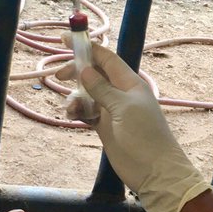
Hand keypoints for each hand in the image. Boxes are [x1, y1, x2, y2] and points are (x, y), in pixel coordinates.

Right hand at [58, 44, 210, 211]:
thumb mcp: (122, 108)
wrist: (154, 171)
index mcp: (130, 83)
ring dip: (75, 97)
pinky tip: (72, 116)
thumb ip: (102, 89)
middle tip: (58, 75)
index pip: (107, 58)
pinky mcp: (104, 126)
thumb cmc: (143, 136)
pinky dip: (77, 111)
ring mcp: (112, 110)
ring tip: (71, 108)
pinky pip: (86, 112)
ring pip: (87, 94)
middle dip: (76, 72)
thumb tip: (85, 69)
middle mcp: (120, 93)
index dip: (87, 48)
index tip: (65, 39)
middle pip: (94, 74)